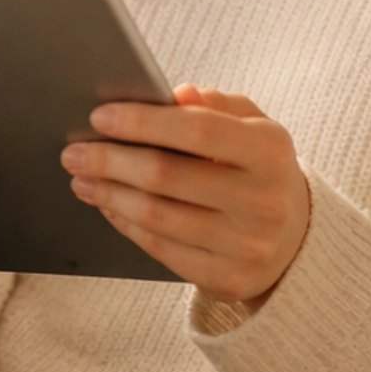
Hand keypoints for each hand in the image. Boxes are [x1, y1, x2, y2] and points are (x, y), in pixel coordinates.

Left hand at [60, 85, 309, 304]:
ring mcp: (245, 245)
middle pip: (166, 176)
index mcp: (270, 152)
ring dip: (109, 194)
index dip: (143, 122)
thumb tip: (178, 93)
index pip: (197, 130)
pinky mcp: (225, 277)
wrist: (295, 239)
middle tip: (75, 151)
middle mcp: (262, 201)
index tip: (100, 116)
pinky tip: (108, 204)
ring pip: (156, 216)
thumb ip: (217, 105)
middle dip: (110, 161)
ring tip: (82, 177)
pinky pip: (159, 248)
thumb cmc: (259, 170)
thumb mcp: (253, 127)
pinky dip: (125, 223)